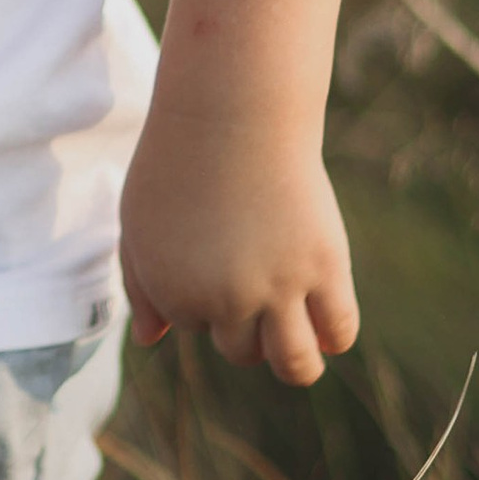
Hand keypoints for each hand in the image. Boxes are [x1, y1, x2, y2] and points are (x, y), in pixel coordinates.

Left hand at [116, 108, 359, 386]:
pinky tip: (325, 318)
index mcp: (175, 294)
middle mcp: (225, 301)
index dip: (205, 298)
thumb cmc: (180, 162)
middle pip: (243, 351)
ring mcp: (278, 288)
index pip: (196, 327)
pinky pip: (340, 330)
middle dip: (247, 329)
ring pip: (297, 365)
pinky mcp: (323, 267)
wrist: (230, 114)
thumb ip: (141, 287)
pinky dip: (334, 335)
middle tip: (255, 282)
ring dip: (296, 362)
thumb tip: (150, 340)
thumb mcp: (138, 224)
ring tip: (298, 341)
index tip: (213, 256)